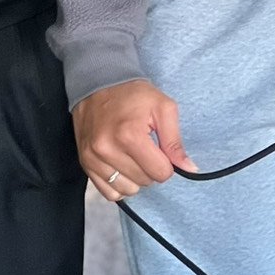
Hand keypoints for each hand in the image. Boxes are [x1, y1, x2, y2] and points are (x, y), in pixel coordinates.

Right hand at [73, 79, 196, 200]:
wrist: (97, 82)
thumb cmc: (132, 94)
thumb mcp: (162, 108)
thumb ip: (175, 141)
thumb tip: (189, 169)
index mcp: (129, 135)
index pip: (160, 173)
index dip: (166, 163)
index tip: (159, 148)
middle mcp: (107, 149)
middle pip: (144, 182)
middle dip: (150, 168)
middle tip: (145, 148)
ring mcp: (92, 158)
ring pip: (127, 190)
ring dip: (135, 178)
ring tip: (132, 157)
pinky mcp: (84, 163)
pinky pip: (108, 192)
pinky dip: (119, 184)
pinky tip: (121, 167)